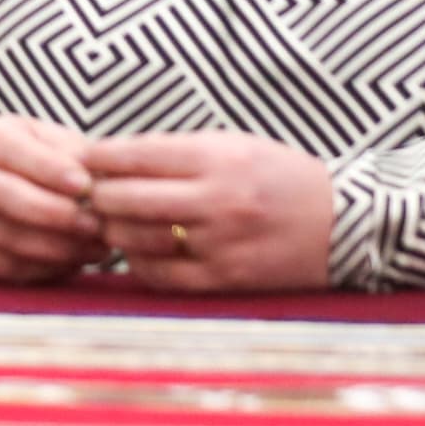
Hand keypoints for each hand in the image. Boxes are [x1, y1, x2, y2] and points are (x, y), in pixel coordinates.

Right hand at [0, 114, 110, 282]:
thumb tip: (98, 175)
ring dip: (56, 247)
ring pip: (6, 237)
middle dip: (52, 213)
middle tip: (94, 224)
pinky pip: (7, 266)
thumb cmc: (30, 163)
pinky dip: (45, 268)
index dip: (49, 169)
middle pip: (4, 196)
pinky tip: (76, 262)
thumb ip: (71, 153)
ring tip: (95, 248)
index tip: (85, 184)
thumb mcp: (47, 143)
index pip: (14, 152)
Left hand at [83, 132, 336, 291]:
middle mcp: (217, 200)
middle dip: (96, 196)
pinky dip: (139, 263)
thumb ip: (178, 152)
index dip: (97, 158)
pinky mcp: (227, 279)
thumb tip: (113, 158)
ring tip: (107, 223)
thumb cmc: (279, 176)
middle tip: (85, 195)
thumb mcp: (235, 146)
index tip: (81, 159)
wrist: (342, 224)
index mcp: (217, 158)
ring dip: (113, 230)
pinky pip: (163, 276)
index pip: (135, 155)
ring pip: (138, 238)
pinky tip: (135, 252)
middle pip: (126, 198)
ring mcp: (221, 243)